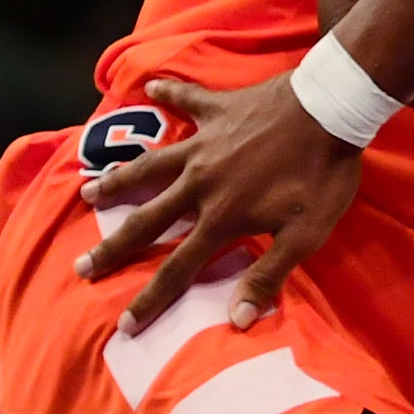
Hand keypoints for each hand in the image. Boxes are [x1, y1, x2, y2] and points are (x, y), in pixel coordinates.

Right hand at [76, 75, 362, 332]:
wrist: (332, 108)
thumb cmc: (322, 175)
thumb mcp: (306, 235)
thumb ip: (269, 275)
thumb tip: (236, 319)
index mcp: (221, 216)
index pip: (178, 269)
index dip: (151, 301)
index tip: (123, 326)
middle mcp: (200, 182)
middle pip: (148, 221)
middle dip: (113, 248)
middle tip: (80, 266)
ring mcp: (205, 143)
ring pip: (151, 164)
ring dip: (119, 179)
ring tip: (87, 190)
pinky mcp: (219, 109)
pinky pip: (186, 99)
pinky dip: (168, 93)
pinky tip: (150, 87)